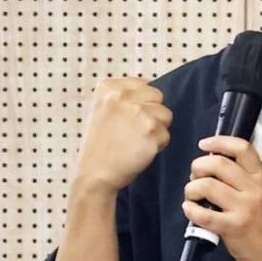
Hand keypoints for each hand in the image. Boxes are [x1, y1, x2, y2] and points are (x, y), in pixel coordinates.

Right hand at [74, 77, 171, 193]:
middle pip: (158, 97)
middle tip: (132, 133)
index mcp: (109, 87)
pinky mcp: (151, 130)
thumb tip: (151, 93)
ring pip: (166, 115)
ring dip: (156, 131)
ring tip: (135, 142)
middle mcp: (123, 95)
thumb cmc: (100, 146)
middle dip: (151, 115)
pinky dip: (157, 147)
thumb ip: (124, 97)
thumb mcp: (102, 110)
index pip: (144, 85)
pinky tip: (138, 152)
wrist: (95, 175)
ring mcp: (138, 112)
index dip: (140, 105)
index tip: (125, 121)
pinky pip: (166, 136)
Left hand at [182, 136, 261, 260]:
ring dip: (191, 188)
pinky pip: (204, 214)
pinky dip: (190, 210)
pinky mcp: (233, 228)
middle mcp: (253, 189)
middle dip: (198, 166)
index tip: (204, 145)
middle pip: (218, 163)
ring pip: (207, 185)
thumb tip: (214, 173)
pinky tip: (190, 210)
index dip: (219, 141)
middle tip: (194, 177)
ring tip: (192, 197)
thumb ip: (245, 182)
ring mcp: (243, 208)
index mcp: (261, 178)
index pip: (242, 149)